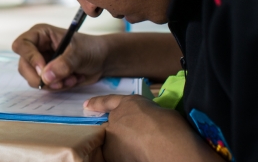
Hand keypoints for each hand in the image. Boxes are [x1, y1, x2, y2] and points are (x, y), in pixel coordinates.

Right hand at [12, 23, 108, 89]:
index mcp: (40, 34)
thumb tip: (45, 77)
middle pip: (23, 66)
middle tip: (59, 82)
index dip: (29, 58)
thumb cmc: (90, 48)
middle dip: (41, 77)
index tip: (43, 70)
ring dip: (53, 84)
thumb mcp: (79, 54)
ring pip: (33, 79)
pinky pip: (44, 86)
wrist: (102, 60)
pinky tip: (72, 80)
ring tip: (72, 78)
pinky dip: (58, 87)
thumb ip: (63, 64)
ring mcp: (40, 62)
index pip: (21, 45)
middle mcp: (37, 48)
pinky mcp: (47, 75)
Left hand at [86, 95, 221, 161]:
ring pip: (115, 143)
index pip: (110, 102)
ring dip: (124, 146)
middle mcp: (116, 117)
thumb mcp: (159, 113)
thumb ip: (147, 115)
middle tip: (141, 139)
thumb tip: (149, 122)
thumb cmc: (171, 126)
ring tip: (142, 149)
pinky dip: (124, 156)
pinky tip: (139, 156)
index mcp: (130, 103)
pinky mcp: (111, 152)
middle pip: (115, 126)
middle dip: (124, 132)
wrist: (166, 144)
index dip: (98, 103)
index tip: (86, 105)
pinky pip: (116, 154)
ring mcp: (112, 135)